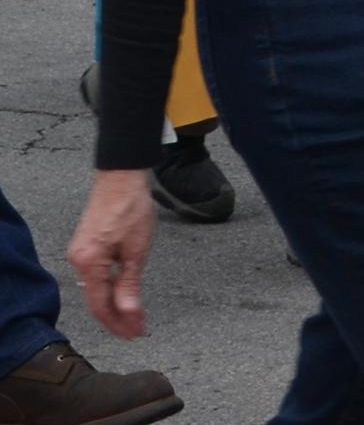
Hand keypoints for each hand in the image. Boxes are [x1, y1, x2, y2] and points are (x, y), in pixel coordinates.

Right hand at [68, 170, 155, 338]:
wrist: (122, 177)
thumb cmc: (131, 207)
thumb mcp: (137, 248)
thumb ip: (130, 283)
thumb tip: (130, 313)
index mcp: (88, 262)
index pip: (101, 305)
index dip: (117, 323)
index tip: (133, 334)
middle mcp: (78, 260)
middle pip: (97, 299)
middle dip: (117, 317)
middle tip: (136, 331)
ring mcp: (80, 252)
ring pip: (97, 287)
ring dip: (115, 303)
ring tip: (134, 317)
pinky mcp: (86, 246)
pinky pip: (97, 274)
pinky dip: (110, 287)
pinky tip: (123, 294)